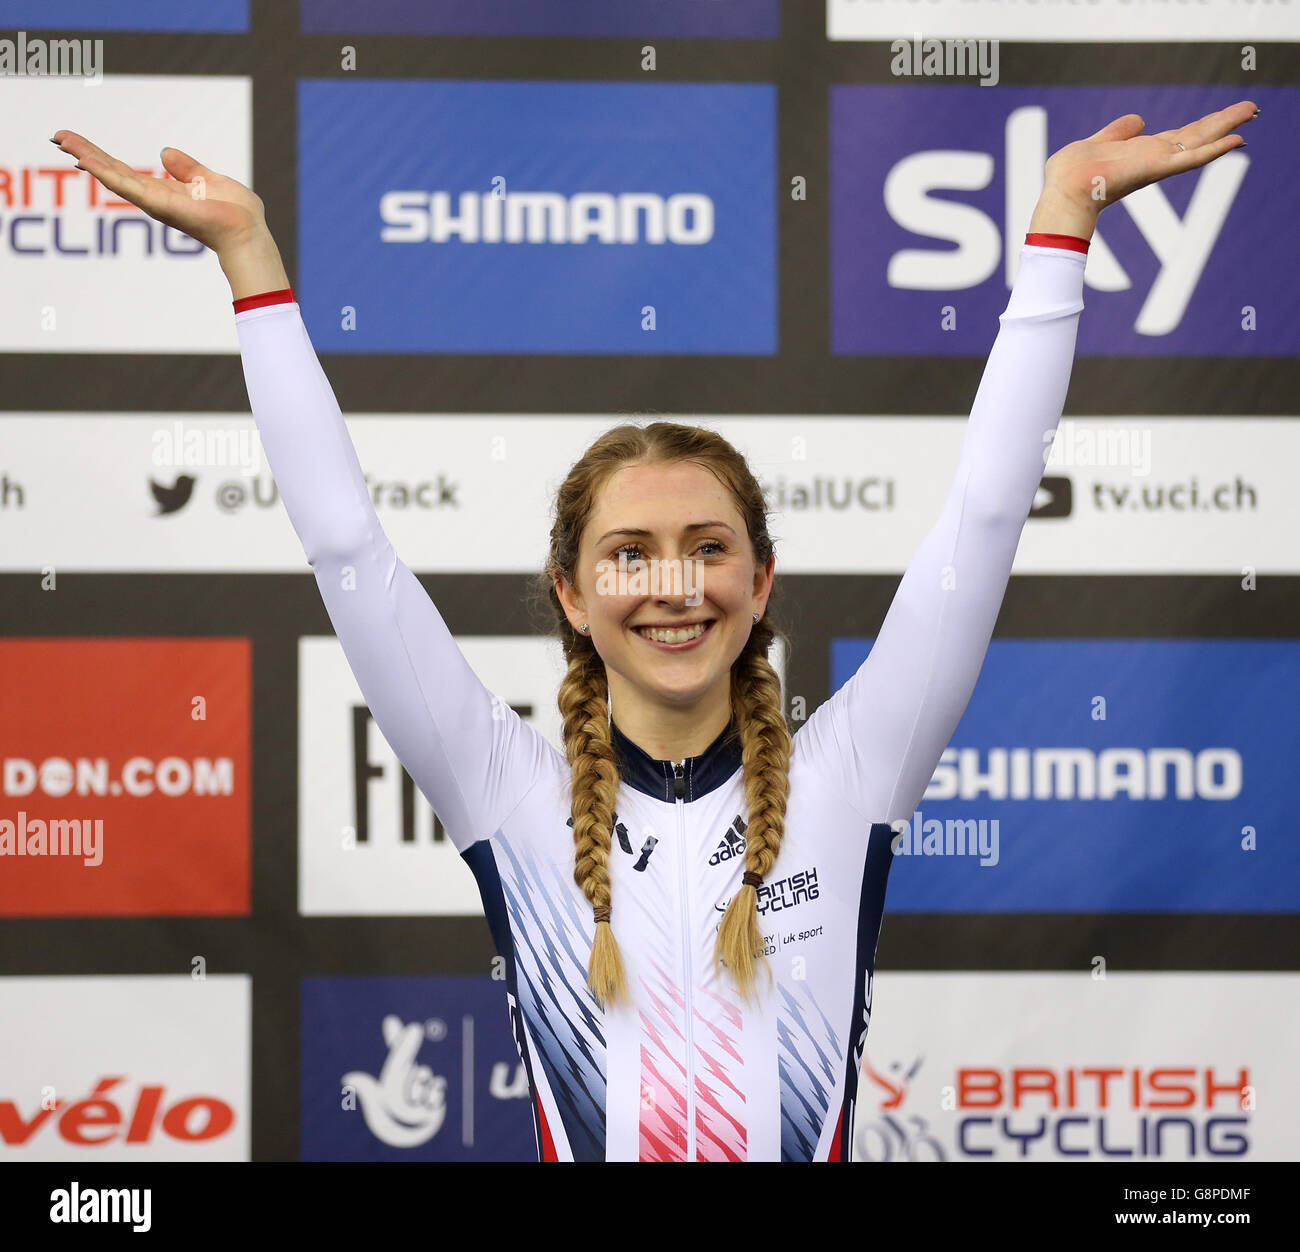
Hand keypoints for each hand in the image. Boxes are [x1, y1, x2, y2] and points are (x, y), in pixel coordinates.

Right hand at [50, 129, 267, 254]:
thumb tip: (165, 153)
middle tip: (58, 135)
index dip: (102, 156)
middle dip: (86, 154)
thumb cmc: (237, 213)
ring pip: (113, 176)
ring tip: (62, 140)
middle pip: (113, 172)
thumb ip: (187, 168)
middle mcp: (155, 199)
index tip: (78, 142)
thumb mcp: (209, 179)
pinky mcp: (159, 204)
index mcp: (166, 192)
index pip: (127, 172)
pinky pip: (127, 185)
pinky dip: (105, 172)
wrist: (248, 231)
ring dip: (87, 157)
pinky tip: (86, 159)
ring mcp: (155, 202)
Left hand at [1033, 100, 1256, 233]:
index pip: (1179, 137)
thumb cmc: (1070, 174)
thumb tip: (1139, 120)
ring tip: (1252, 113)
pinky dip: (1213, 150)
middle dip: (1224, 122)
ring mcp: (1156, 164)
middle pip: (1196, 136)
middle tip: (1253, 108)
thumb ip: (1117, 132)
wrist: (1063, 190)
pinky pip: (1190, 159)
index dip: (1203, 126)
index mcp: (1141, 153)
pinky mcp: (1155, 169)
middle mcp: (1154, 159)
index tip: (1226, 116)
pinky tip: (1236, 140)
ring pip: (1199, 142)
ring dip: (1227, 127)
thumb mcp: (1096, 143)